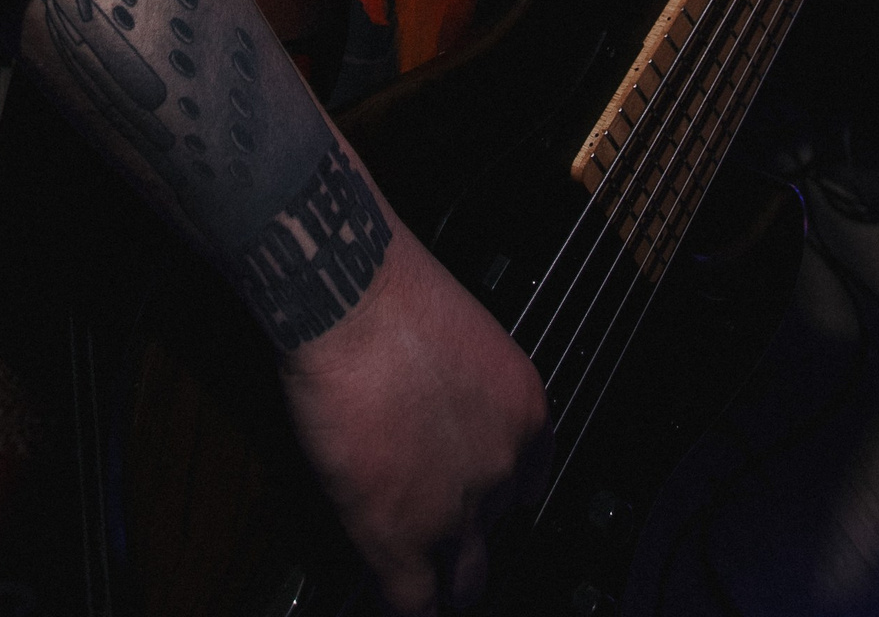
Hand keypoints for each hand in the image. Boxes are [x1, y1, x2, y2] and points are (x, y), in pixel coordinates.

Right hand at [278, 215, 549, 616]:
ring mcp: (456, 511)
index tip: (472, 497)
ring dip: (440, 579)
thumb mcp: (461, 341)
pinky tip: (389, 587)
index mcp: (525, 414)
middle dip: (468, 538)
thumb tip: (435, 417)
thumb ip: (463, 396)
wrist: (350, 298)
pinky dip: (404, 601)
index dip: (495, 496)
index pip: (528, 485)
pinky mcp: (400, 537)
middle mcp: (503, 467)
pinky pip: (412, 601)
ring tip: (417, 574)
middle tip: (435, 528)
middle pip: (497, 534)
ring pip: (465, 580)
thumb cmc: (392, 293)